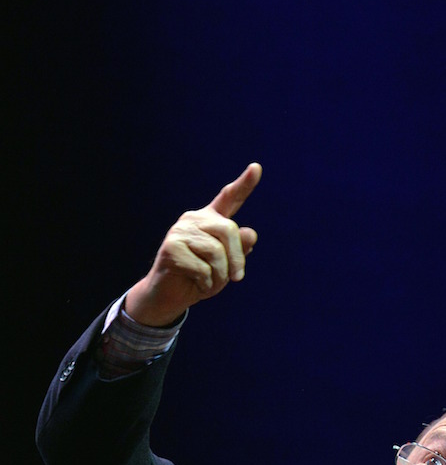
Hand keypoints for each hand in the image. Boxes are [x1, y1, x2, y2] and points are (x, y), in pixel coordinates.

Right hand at [125, 163, 262, 325]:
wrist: (170, 297)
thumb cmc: (201, 278)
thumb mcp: (227, 266)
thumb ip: (239, 250)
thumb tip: (251, 233)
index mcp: (210, 220)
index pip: (229, 198)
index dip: (245, 184)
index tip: (257, 167)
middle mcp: (194, 220)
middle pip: (229, 229)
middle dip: (237, 258)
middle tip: (237, 278)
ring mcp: (180, 231)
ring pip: (216, 252)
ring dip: (220, 275)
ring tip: (210, 281)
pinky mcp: (171, 247)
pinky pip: (203, 267)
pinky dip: (206, 282)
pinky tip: (196, 283)